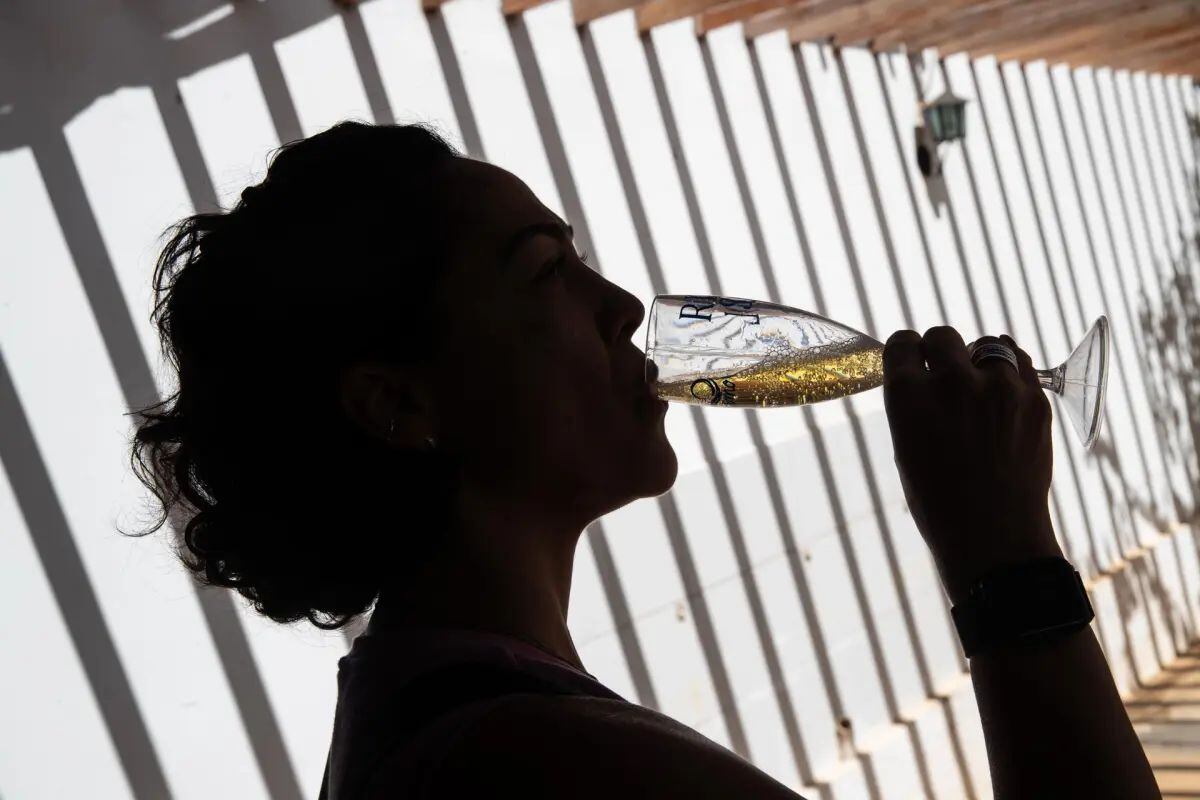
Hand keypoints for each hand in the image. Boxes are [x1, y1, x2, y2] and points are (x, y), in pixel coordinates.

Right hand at [882, 327, 1062, 604]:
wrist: (993, 536)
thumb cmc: (938, 500)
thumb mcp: (906, 447)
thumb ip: (913, 404)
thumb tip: (925, 375)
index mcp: (909, 396)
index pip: (902, 343)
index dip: (906, 353)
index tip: (912, 364)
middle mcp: (953, 383)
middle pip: (944, 336)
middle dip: (940, 352)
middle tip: (945, 377)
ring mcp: (999, 389)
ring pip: (988, 344)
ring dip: (978, 359)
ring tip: (979, 386)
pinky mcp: (1035, 399)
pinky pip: (1020, 363)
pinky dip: (1009, 371)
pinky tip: (1002, 393)